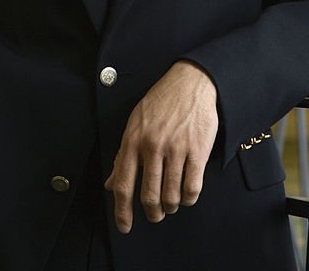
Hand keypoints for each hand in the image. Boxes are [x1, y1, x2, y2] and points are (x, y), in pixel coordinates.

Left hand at [104, 61, 217, 233]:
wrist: (190, 82)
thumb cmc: (161, 103)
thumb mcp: (135, 123)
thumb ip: (123, 155)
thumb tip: (110, 184)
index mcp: (133, 139)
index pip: (122, 184)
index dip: (122, 211)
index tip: (124, 226)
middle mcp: (152, 145)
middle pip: (149, 195)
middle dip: (152, 213)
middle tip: (155, 214)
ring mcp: (175, 148)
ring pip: (171, 196)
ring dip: (171, 206)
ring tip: (171, 203)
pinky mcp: (197, 150)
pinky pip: (192, 188)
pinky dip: (189, 199)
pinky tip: (187, 194)